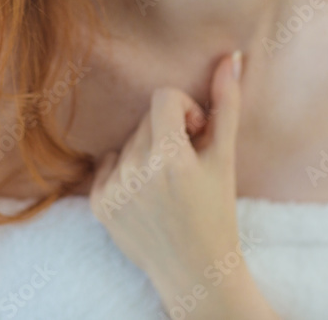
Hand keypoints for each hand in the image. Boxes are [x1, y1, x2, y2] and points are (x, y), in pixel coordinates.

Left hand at [89, 50, 244, 293]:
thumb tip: (230, 57)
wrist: (194, 271)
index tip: (197, 134)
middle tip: (187, 166)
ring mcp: (113, 189)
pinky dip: (125, 172)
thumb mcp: (226, 158)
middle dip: (168, 133)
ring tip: (167, 185)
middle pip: (147, 121)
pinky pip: (107, 164)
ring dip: (147, 153)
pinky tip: (146, 196)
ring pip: (128, 142)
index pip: (164, 98)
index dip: (185, 110)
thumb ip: (225, 105)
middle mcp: (136, 171)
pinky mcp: (98, 204)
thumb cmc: (217, 212)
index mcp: (169, 158)